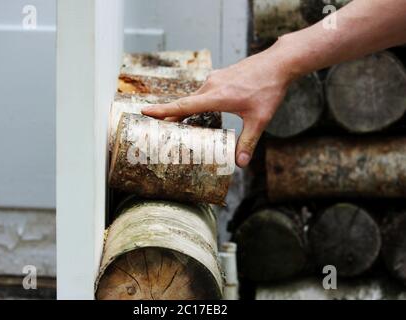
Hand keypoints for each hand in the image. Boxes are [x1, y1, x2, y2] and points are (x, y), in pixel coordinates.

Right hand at [141, 46, 294, 167]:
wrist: (279, 63)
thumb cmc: (269, 89)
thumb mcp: (260, 119)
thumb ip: (248, 141)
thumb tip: (240, 164)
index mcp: (216, 96)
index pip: (182, 106)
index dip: (162, 111)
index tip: (144, 112)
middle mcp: (211, 85)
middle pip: (183, 103)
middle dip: (167, 115)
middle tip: (153, 127)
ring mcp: (215, 79)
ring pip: (193, 97)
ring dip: (182, 110)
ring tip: (174, 124)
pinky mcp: (220, 76)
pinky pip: (202, 92)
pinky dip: (194, 103)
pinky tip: (198, 111)